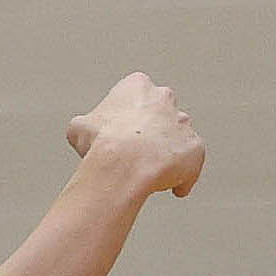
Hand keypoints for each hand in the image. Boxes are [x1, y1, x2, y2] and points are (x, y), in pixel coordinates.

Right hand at [66, 72, 205, 202]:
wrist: (124, 162)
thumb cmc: (100, 142)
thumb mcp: (79, 128)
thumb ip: (88, 125)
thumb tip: (83, 133)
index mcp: (137, 85)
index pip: (136, 97)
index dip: (128, 118)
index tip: (121, 133)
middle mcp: (165, 98)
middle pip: (160, 116)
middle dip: (153, 132)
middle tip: (139, 153)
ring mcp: (183, 123)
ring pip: (177, 140)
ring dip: (169, 155)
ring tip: (154, 175)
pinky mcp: (195, 147)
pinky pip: (191, 164)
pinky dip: (183, 177)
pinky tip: (173, 189)